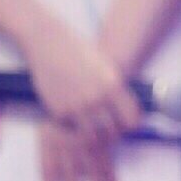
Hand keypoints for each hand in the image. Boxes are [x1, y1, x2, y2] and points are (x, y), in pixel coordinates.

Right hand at [24, 16, 141, 142]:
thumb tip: (129, 117)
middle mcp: (96, 97)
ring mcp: (76, 105)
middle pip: (113, 132)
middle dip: (112, 134)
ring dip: (93, 137)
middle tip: (107, 131)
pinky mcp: (58, 110)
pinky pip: (71, 131)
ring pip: (92, 137)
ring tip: (92, 131)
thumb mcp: (105, 68)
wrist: (49, 43)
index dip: (129, 125)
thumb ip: (116, 92)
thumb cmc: (80, 54)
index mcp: (113, 85)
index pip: (131, 121)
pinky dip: (74, 131)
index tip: (124, 124)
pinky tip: (74, 124)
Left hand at [38, 119, 119, 180]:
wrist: (75, 91)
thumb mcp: (45, 132)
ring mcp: (85, 143)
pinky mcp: (100, 140)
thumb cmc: (57, 118)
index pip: (47, 176)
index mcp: (49, 144)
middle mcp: (67, 146)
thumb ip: (48, 155)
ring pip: (92, 175)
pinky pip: (107, 162)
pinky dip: (111, 178)